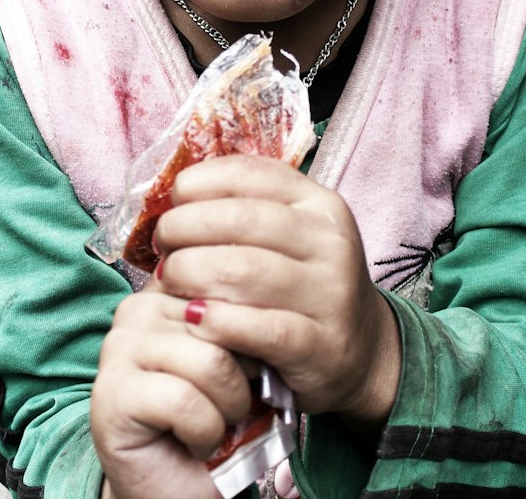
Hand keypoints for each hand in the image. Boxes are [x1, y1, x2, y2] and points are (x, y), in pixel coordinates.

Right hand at [92, 281, 252, 498]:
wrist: (181, 486)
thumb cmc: (216, 418)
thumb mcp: (243, 358)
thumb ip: (245, 322)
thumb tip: (263, 311)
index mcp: (173, 287)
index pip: (230, 283)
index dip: (257, 328)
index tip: (257, 363)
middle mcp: (140, 305)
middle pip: (225, 322)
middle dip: (245, 377)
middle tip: (231, 406)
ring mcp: (120, 345)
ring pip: (211, 361)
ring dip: (228, 408)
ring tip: (214, 423)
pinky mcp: (112, 390)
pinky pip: (185, 401)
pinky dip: (205, 432)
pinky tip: (194, 441)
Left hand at [154, 155, 401, 426]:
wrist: (363, 351)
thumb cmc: (304, 284)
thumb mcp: (290, 236)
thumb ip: (244, 210)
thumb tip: (175, 196)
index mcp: (318, 203)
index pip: (252, 174)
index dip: (201, 182)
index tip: (173, 200)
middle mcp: (330, 241)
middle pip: (242, 220)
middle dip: (186, 227)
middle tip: (162, 246)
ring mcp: (330, 293)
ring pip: (246, 270)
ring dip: (191, 272)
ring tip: (168, 280)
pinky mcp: (321, 344)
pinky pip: (260, 327)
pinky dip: (218, 321)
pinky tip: (192, 318)